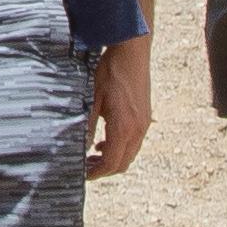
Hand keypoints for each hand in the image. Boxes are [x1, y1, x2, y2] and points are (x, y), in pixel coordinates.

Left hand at [86, 39, 152, 178]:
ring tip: (93, 155)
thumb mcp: (93, 99)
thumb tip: (81, 146)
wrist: (133, 51)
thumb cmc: (111, 71)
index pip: (111, 163)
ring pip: (130, 153)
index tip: (84, 175)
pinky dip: (121, 147)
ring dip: (113, 159)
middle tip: (86, 168)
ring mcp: (144, 123)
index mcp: (124, 127)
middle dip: (104, 170)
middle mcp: (138, 129)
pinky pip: (135, 142)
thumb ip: (88, 125)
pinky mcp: (145, 116)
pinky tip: (106, 139)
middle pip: (123, 163)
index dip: (97, 173)